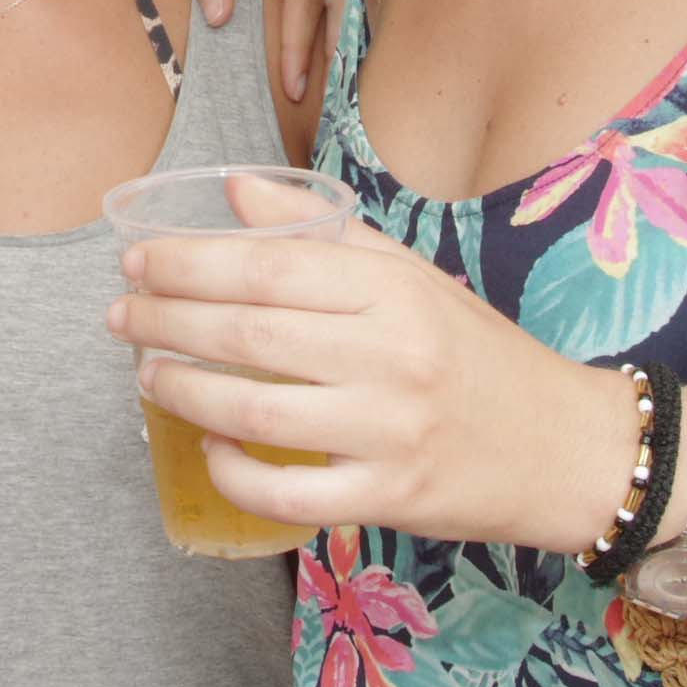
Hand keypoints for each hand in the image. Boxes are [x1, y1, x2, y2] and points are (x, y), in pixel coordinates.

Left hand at [108, 204, 638, 554]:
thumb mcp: (412, 275)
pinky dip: (233, 471)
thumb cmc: (477, 354)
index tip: (137, 260)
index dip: (188, 263)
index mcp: (394, 291)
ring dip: (182, 391)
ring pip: (254, 411)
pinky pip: (287, 493)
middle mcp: (391, 356)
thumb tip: (235, 188)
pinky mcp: (389, 499)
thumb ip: (323, 231)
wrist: (564, 447)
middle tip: (121, 315)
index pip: (267, 267)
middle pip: (248, 332)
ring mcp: (388, 432)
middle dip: (166, 320)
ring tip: (146, 374)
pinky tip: (207, 446)